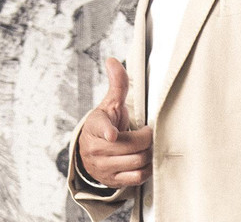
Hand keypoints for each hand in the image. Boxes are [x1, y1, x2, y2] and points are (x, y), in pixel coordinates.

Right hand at [78, 57, 152, 187]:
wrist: (92, 151)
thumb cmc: (105, 123)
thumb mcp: (109, 103)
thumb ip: (116, 84)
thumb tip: (112, 60)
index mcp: (95, 126)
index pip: (100, 128)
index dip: (107, 131)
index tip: (112, 134)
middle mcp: (96, 149)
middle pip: (130, 145)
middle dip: (146, 138)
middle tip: (148, 131)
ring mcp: (103, 167)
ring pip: (136, 161)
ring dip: (148, 153)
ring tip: (148, 144)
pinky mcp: (112, 181)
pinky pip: (136, 178)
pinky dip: (146, 169)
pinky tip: (147, 159)